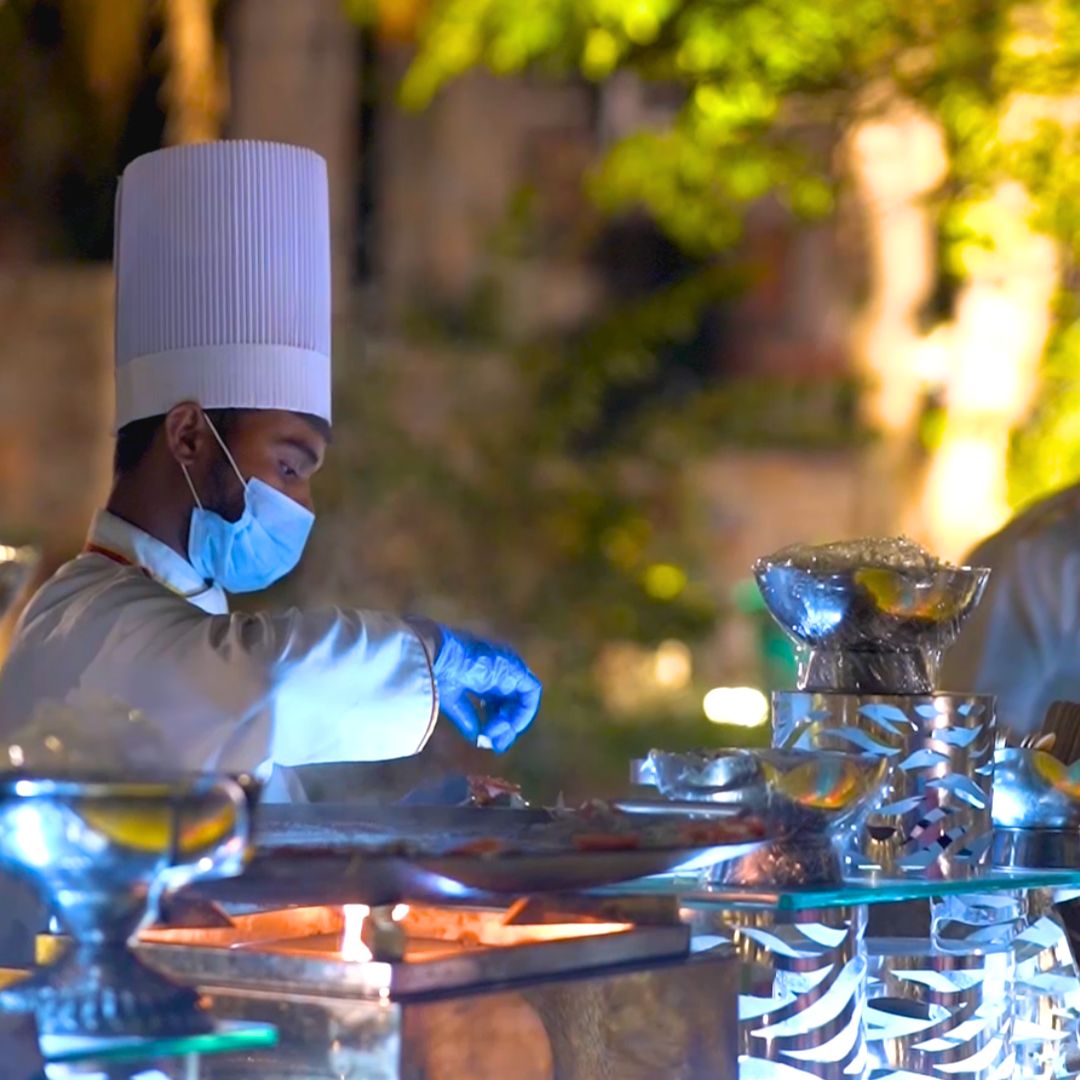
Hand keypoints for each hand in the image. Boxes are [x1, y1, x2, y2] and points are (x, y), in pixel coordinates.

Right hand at [432, 626, 541, 751]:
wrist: (438, 656)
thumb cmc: (438, 672)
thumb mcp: (452, 700)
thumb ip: (467, 717)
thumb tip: (476, 736)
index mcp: (483, 674)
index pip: (497, 701)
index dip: (494, 721)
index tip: (485, 738)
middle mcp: (500, 670)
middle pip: (511, 703)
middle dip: (506, 727)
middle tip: (495, 744)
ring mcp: (509, 668)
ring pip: (522, 699)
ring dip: (512, 722)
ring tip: (494, 734)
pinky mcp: (516, 669)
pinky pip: (531, 692)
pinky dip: (524, 712)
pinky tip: (509, 725)